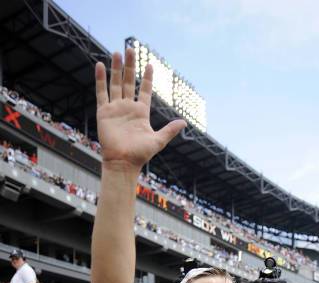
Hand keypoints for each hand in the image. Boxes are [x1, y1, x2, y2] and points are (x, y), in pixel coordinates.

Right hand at [95, 48, 185, 171]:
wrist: (123, 162)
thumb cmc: (140, 154)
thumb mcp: (158, 140)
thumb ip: (170, 130)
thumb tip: (184, 122)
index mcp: (141, 113)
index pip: (145, 91)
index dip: (147, 78)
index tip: (150, 65)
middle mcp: (128, 108)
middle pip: (128, 82)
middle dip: (129, 66)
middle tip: (130, 49)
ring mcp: (115, 109)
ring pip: (115, 84)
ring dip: (116, 69)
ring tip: (117, 53)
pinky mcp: (104, 112)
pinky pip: (101, 93)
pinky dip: (100, 79)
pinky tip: (100, 66)